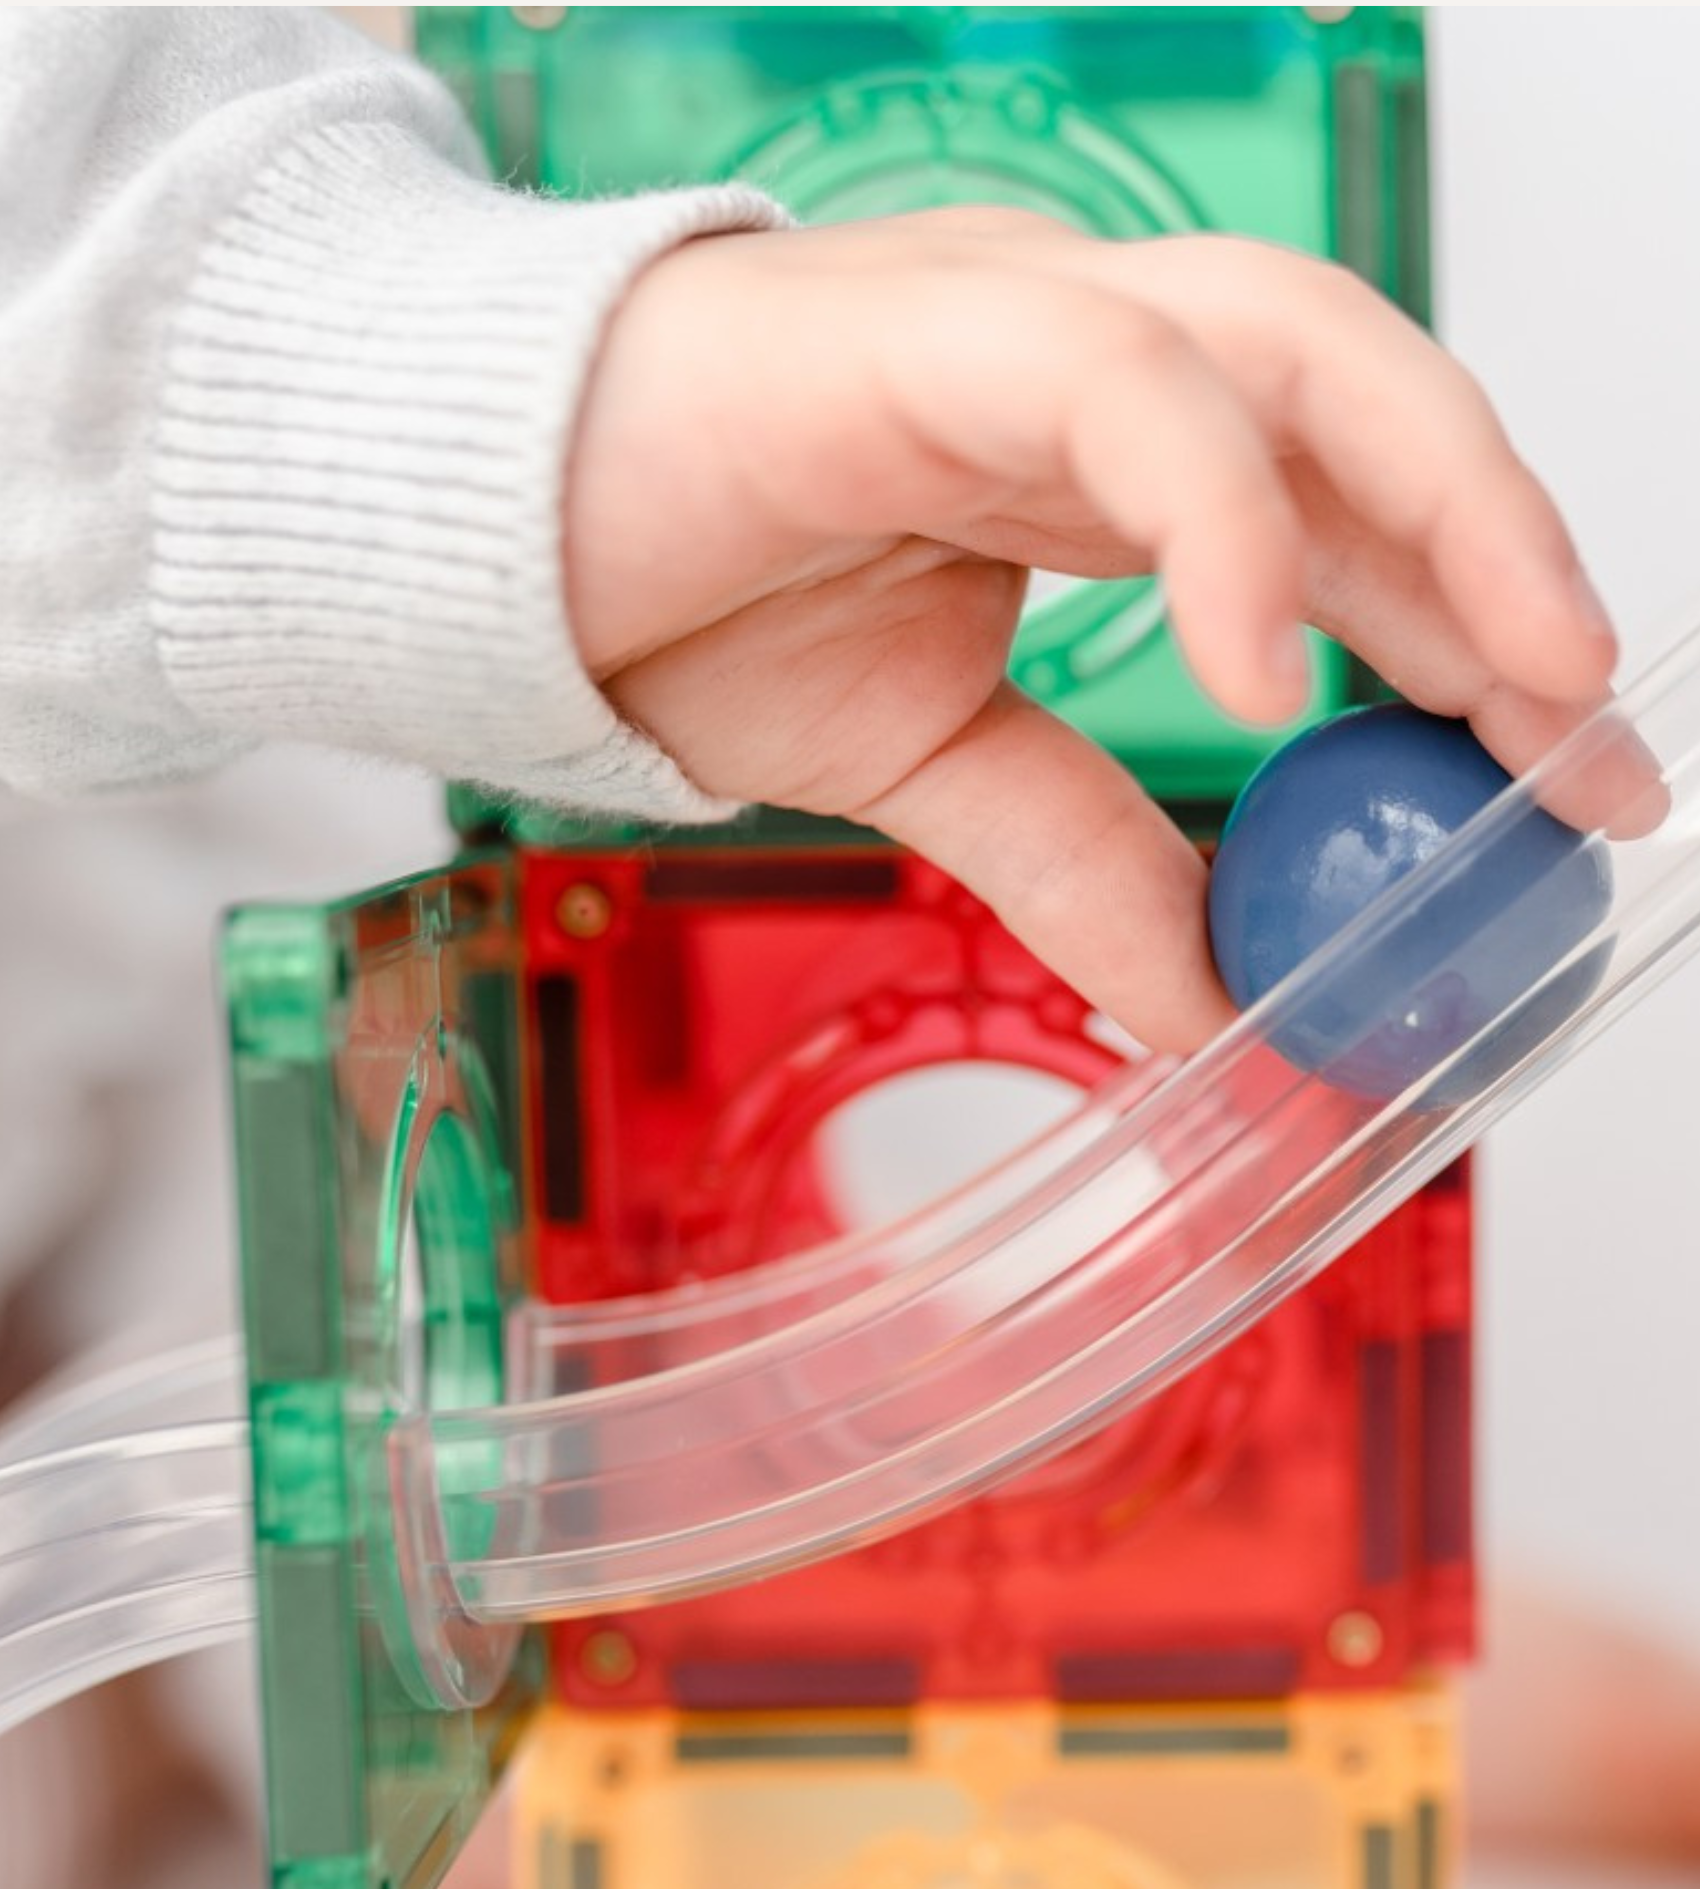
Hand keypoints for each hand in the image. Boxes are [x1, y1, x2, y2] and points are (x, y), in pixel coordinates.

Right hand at [564, 212, 1620, 1050]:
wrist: (477, 537)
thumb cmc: (682, 597)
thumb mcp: (933, 773)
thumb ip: (1088, 865)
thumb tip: (1228, 1010)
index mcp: (1100, 459)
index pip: (1343, 518)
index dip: (1474, 638)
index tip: (1568, 787)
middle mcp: (1088, 361)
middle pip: (1366, 408)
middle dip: (1503, 569)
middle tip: (1590, 748)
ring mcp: (1013, 321)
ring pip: (1291, 347)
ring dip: (1438, 511)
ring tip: (1527, 686)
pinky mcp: (922, 330)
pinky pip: (1117, 389)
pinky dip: (1215, 522)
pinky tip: (1263, 673)